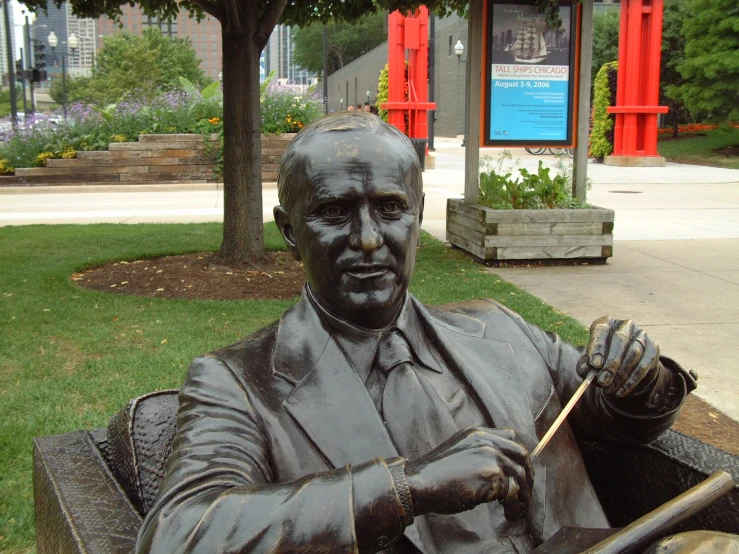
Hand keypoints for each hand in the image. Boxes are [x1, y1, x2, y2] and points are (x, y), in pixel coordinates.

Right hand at [405, 427, 532, 521]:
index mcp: (477, 432)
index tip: (521, 473)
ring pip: (520, 475)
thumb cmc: (435, 475)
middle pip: (521, 454)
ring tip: (517, 511)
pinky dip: (514, 506)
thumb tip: (501, 469)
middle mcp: (486, 440)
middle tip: (527, 495)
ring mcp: (490, 455)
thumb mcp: (459, 451)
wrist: (419, 483)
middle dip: (528, 476)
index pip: (511, 437)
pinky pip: (513, 492)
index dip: (520, 456)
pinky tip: (509, 514)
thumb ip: (478, 451)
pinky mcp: (491, 474)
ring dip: (524, 496)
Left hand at [578, 317, 659, 399]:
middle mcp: (625, 325)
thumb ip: (585, 366)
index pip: (601, 329)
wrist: (626, 371)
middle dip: (611, 362)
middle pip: (619, 339)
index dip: (597, 346)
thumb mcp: (591, 364)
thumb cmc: (603, 363)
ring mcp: (641, 335)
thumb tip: (587, 369)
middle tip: (603, 381)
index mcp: (606, 323)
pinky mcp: (653, 348)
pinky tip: (621, 391)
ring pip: (634, 352)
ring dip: (621, 374)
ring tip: (610, 389)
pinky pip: (644, 364)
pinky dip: (632, 380)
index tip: (594, 365)